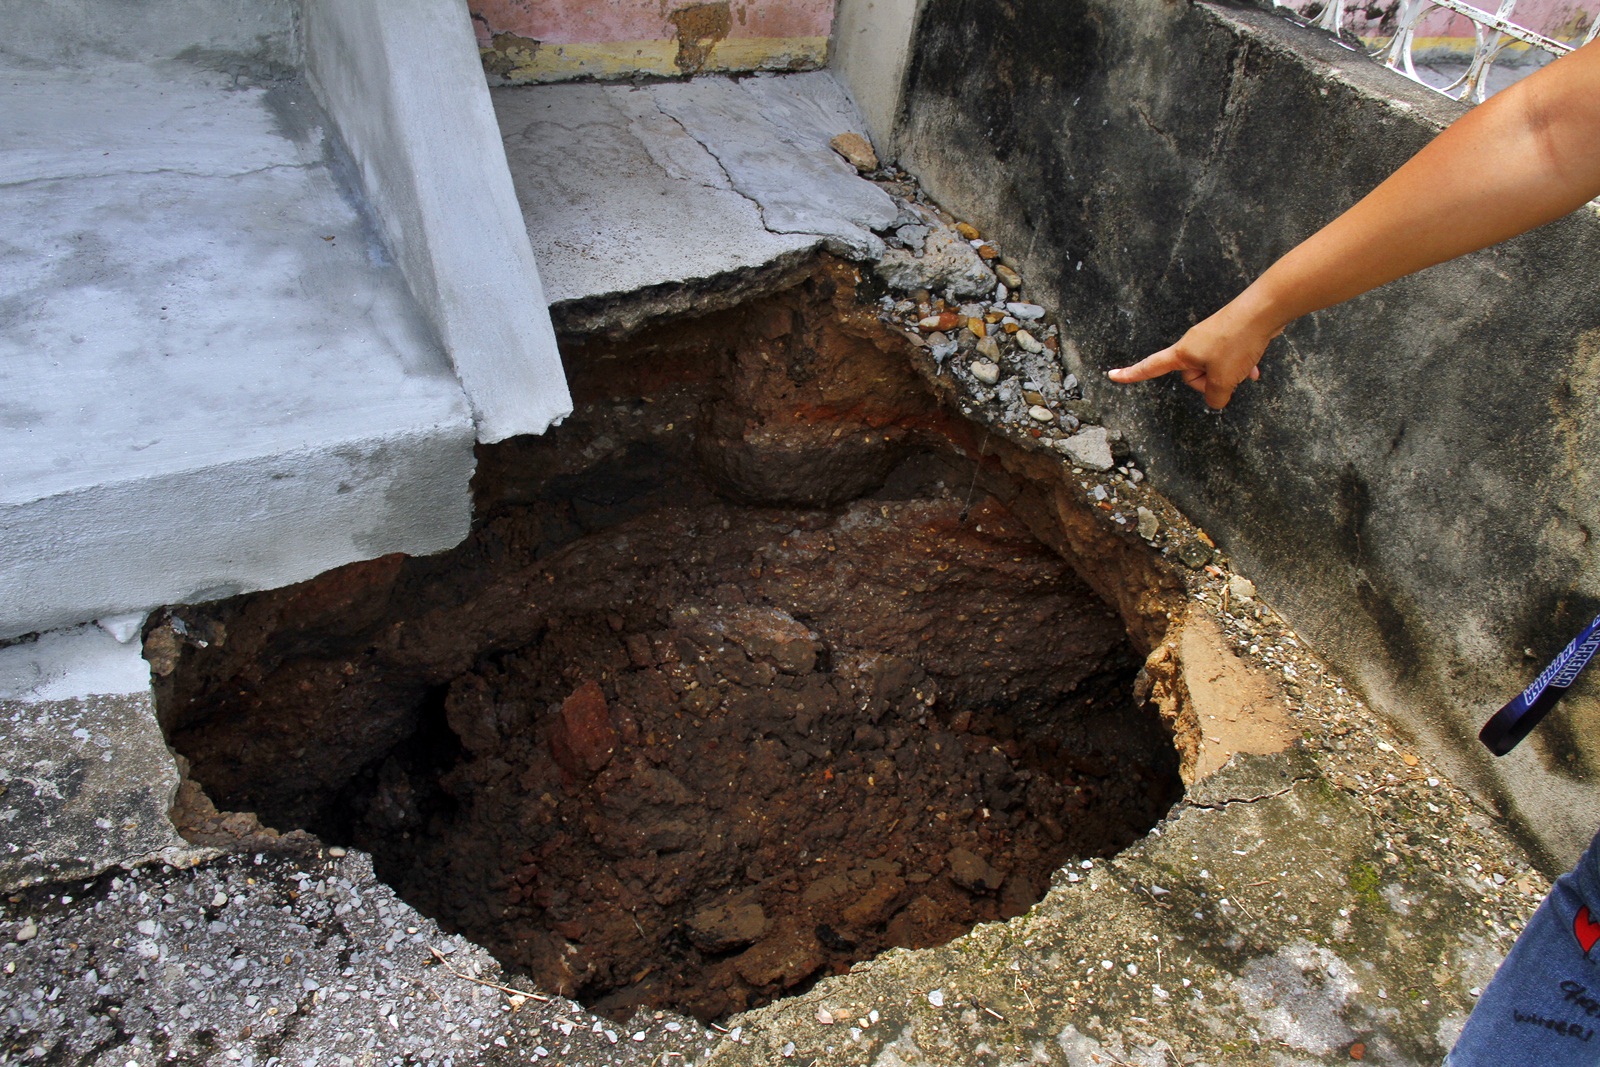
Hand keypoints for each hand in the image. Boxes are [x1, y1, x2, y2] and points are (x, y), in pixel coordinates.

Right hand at [1108, 302, 1276, 409]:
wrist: (1263, 310)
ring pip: (1214, 369)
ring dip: (1229, 374)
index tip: (1112, 375)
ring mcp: (1210, 339)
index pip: (1151, 367)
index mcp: (1182, 353)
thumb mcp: (1224, 379)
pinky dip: (1239, 366)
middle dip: (1210, 381)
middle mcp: (1193, 344)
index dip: (1131, 374)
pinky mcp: (1228, 336)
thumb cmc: (1238, 341)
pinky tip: (1253, 369)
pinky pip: (1228, 359)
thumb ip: (1215, 397)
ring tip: (1244, 367)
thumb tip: (1216, 399)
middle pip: (1192, 375)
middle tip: (1227, 374)